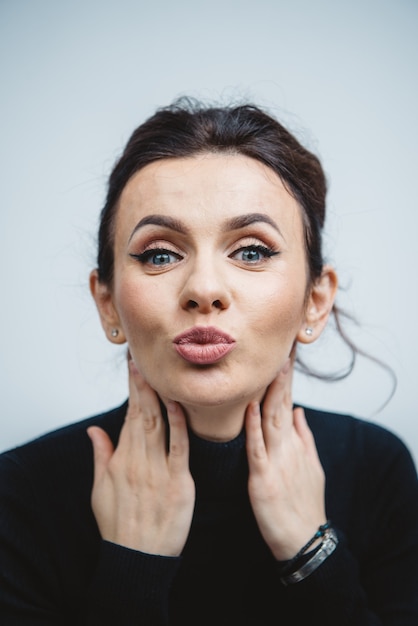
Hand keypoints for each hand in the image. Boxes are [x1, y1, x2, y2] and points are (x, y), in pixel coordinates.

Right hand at [87, 360, 194, 555]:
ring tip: (160, 372)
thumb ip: (100, 455)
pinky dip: (179, 425)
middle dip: (144, 385)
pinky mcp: (179, 483)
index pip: (128, 416)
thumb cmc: (119, 524)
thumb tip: (93, 429)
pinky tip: (179, 405)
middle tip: (145, 359)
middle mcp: (137, 461)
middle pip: (142, 414)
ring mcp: (158, 471)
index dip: (133, 390)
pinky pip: (179, 448)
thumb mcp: (100, 490)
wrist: (137, 558)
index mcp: (121, 460)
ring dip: (159, 397)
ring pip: (158, 425)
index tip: (135, 368)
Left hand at [245, 358, 325, 560]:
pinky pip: (257, 448)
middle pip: (282, 405)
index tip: (283, 355)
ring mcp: (276, 461)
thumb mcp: (310, 466)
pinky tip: (250, 406)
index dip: (286, 379)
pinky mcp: (263, 478)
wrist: (304, 538)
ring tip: (270, 366)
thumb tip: (300, 410)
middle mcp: (287, 447)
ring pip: (271, 420)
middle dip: (280, 376)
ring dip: (270, 392)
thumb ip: (304, 436)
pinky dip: (253, 426)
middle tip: (279, 347)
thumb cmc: (304, 503)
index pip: (289, 403)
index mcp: (294, 443)